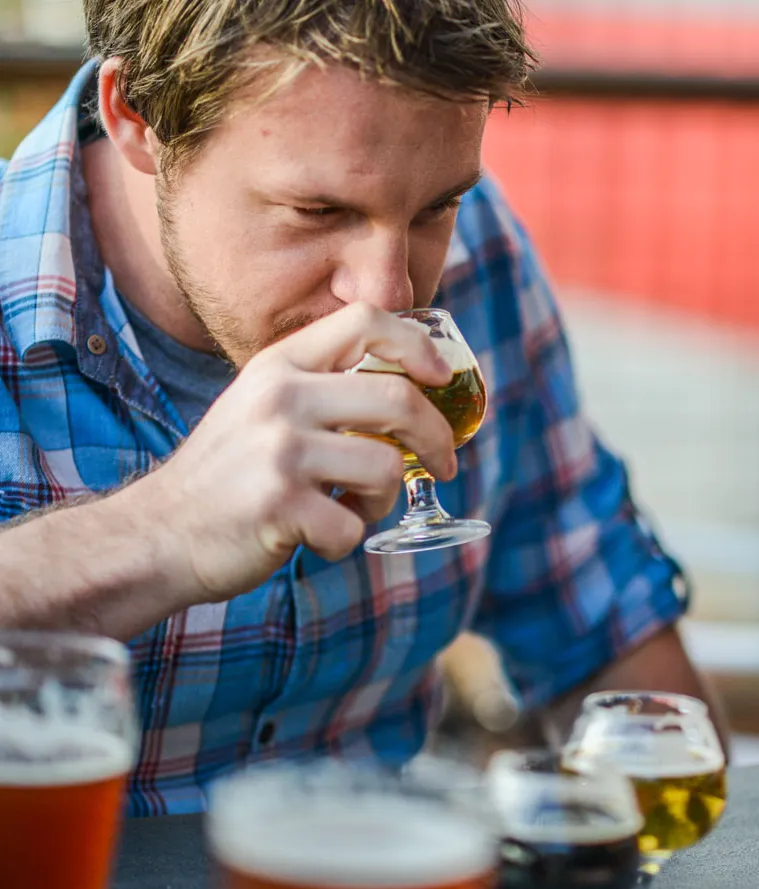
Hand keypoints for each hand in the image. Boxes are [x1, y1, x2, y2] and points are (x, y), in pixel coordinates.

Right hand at [140, 303, 457, 601]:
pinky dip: (346, 541)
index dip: (417, 345)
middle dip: (437, 438)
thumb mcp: (261, 406)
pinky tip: (316, 537)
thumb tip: (412, 386)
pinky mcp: (279, 506)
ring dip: (383, 500)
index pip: (365, 321)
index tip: (442, 377)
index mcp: (279, 365)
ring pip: (387, 468)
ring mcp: (279, 451)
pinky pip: (354, 526)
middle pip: (397, 398)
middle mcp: (280, 398)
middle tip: (445, 464)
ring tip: (352, 508)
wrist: (158, 533)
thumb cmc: (227, 474)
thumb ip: (320, 388)